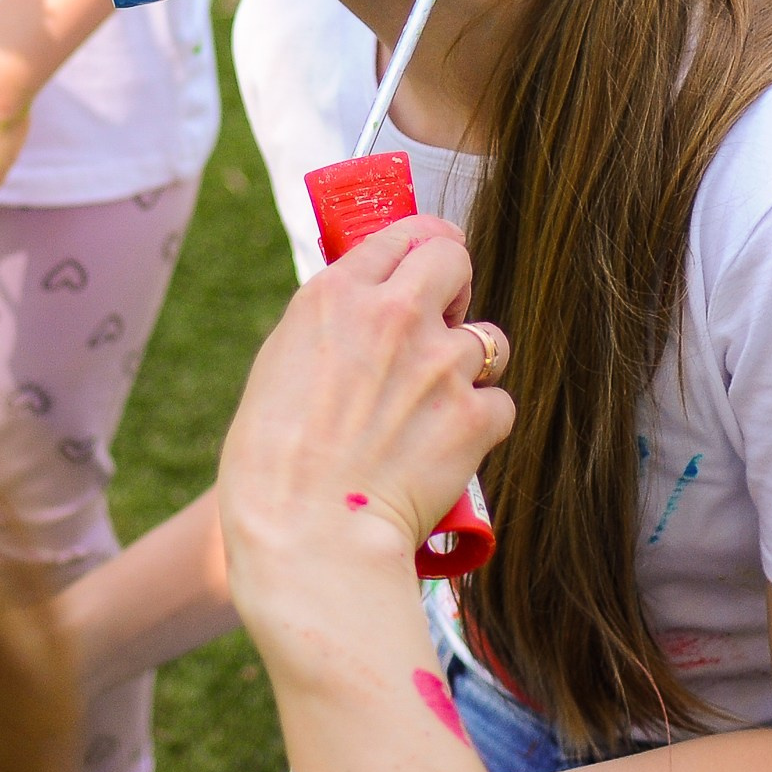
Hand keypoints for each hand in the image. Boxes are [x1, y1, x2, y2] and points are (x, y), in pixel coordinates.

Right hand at [218, 217, 512, 604]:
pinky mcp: (473, 415)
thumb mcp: (279, 367)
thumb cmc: (272, 467)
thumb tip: (360, 317)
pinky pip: (499, 403)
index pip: (400, 234)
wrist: (309, 537)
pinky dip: (480, 426)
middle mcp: (393, 315)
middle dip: (453, 286)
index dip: (417, 252)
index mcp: (335, 296)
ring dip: (468, 368)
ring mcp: (440, 363)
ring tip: (433, 409)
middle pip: (454, 257)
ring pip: (488, 339)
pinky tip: (446, 450)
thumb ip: (328, 329)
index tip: (421, 268)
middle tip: (440, 323)